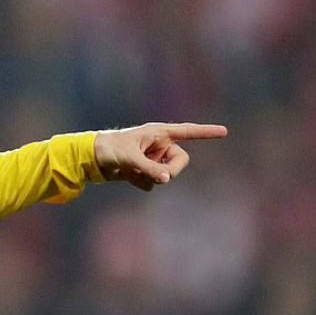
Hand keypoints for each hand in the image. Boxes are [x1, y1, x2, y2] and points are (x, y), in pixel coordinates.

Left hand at [94, 122, 227, 190]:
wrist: (91, 159)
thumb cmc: (109, 149)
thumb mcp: (130, 158)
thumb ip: (149, 168)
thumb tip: (167, 179)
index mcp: (158, 133)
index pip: (187, 132)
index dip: (205, 132)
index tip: (224, 131)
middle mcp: (159, 145)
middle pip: (180, 162)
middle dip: (169, 171)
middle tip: (151, 173)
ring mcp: (153, 159)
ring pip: (167, 175)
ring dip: (150, 177)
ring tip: (131, 171)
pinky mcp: (146, 171)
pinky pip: (154, 182)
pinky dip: (142, 182)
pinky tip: (127, 177)